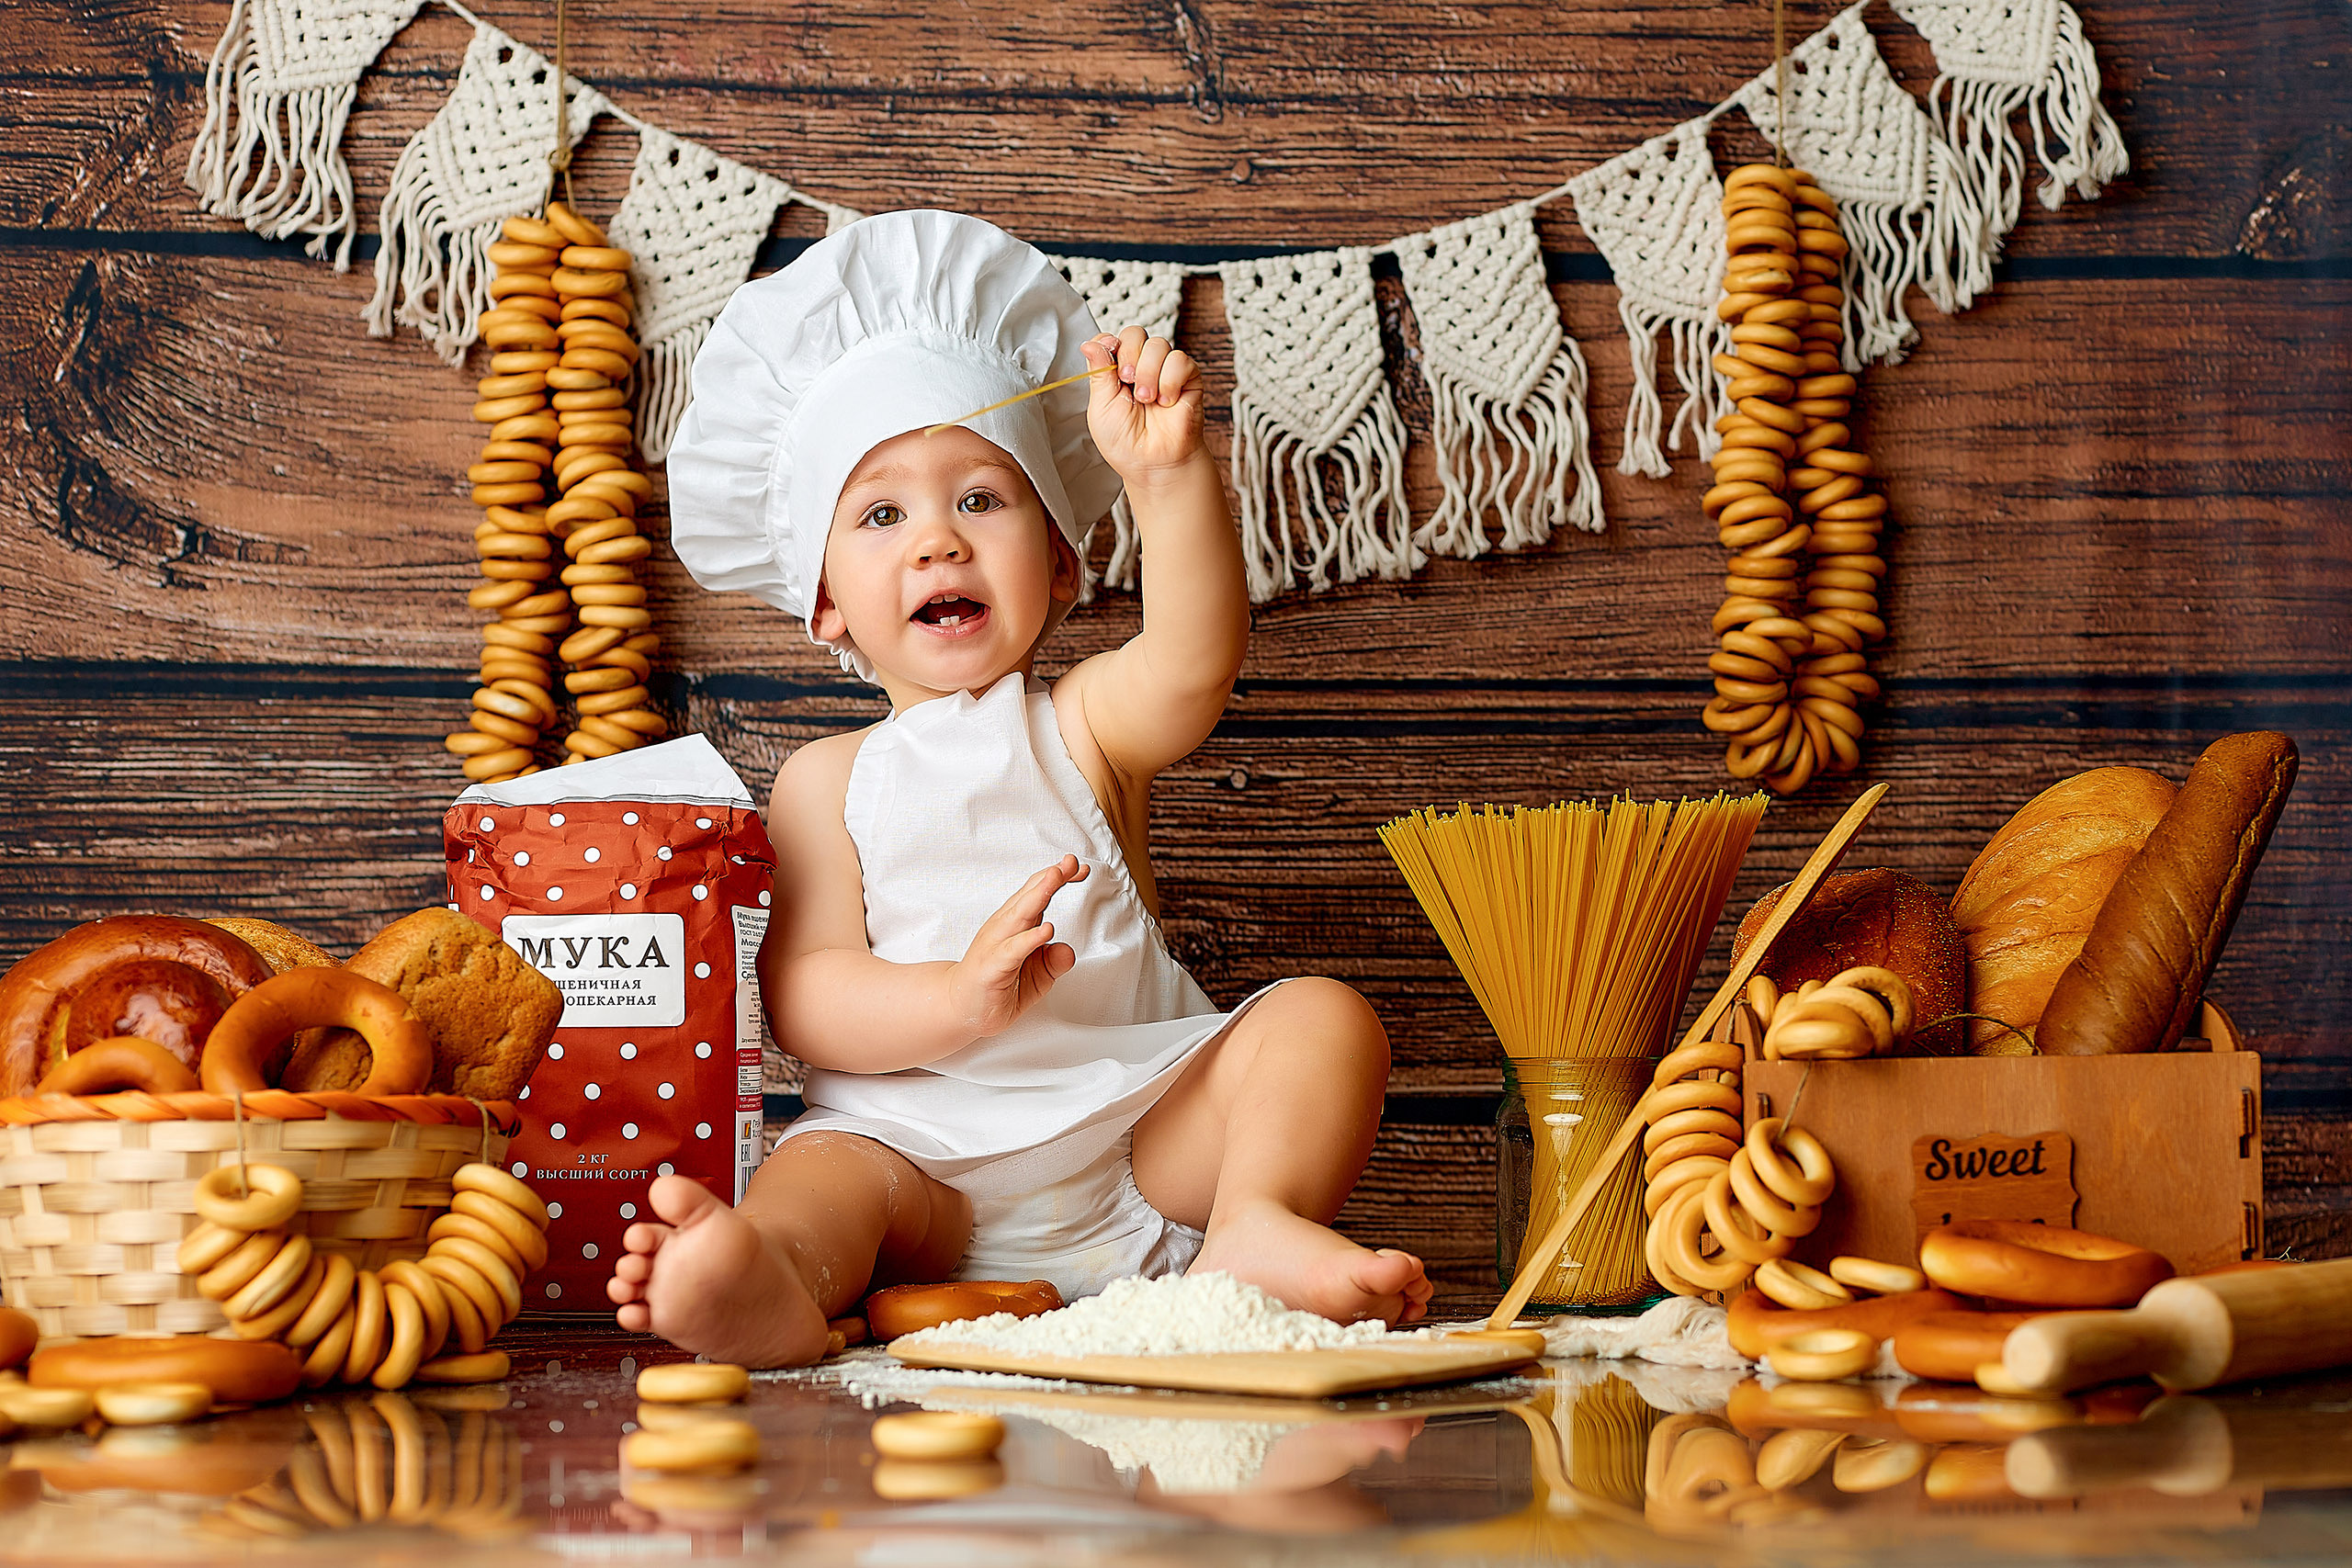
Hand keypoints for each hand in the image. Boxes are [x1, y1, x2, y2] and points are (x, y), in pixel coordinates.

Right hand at [946, 854, 1090, 1039]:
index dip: (1058, 879)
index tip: (1080, 869)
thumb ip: (1053, 962)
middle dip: (1051, 877)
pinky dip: (1030, 938)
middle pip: (1029, 897)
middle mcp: (1004, 928)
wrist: (961, 1009)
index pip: (1037, 894)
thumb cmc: (997, 986)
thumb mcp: (1036, 977)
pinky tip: (1046, 930)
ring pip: (1020, 915)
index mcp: (1015, 924)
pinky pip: (1013, 949)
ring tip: (1057, 878)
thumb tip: (1068, 950)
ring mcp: (995, 945)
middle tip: (1070, 861)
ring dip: (1039, 895)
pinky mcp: (992, 966)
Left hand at [1083, 327, 1205, 483]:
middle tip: (1128, 381)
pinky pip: (1179, 360)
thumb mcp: (1100, 407)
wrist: (1153, 463)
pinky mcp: (1188, 377)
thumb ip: (1098, 372)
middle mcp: (1140, 367)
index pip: (1111, 338)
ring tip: (1147, 399)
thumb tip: (1089, 343)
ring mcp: (1164, 370)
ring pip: (1158, 344)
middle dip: (1129, 355)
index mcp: (1116, 371)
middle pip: (1134, 333)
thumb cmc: (1126, 443)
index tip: (1109, 366)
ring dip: (1149, 372)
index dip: (1109, 345)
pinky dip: (1170, 380)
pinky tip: (1166, 400)